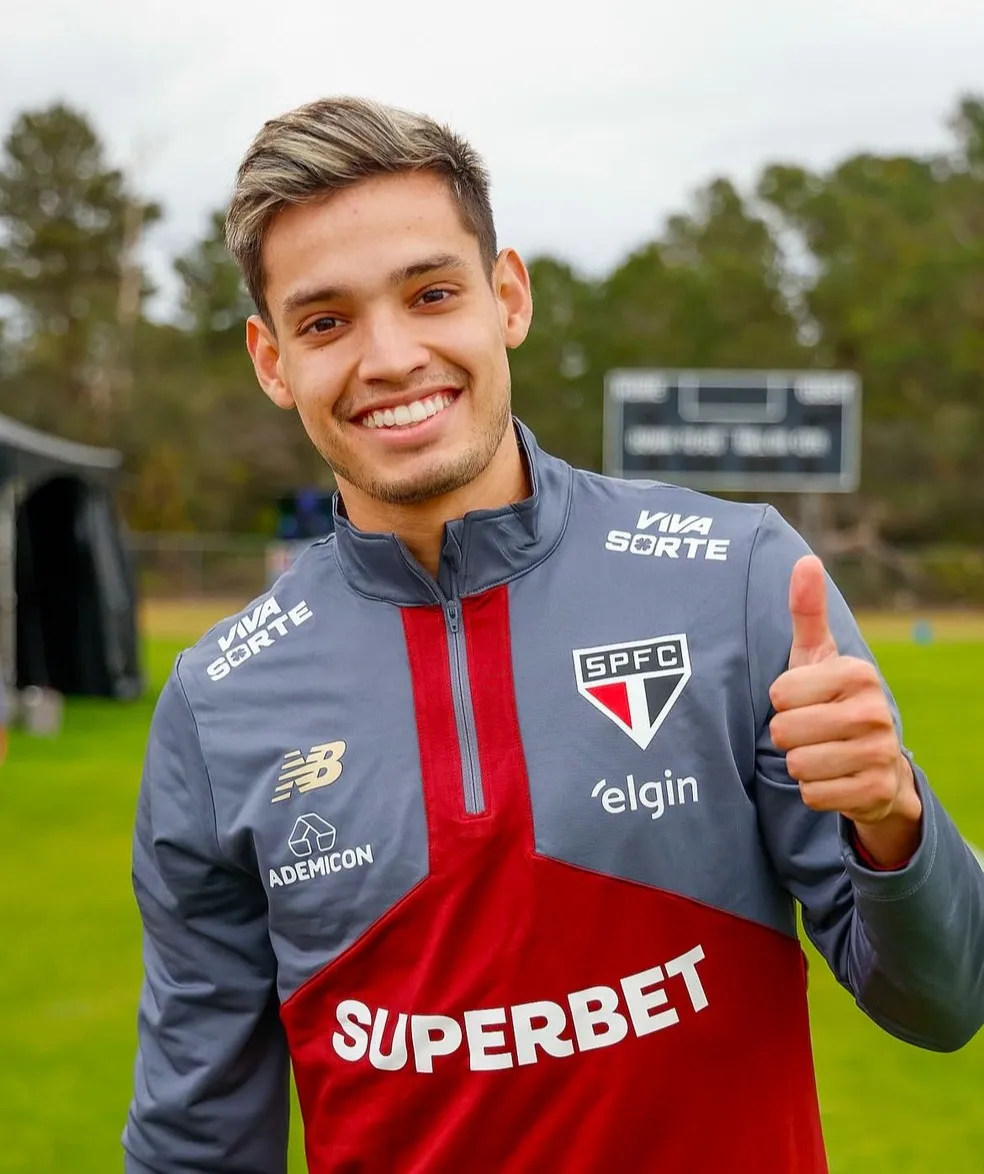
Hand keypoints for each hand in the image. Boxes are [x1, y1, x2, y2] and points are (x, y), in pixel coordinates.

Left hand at [768, 555, 921, 867]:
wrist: (875, 764)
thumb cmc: (831, 700)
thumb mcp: (817, 657)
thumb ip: (807, 612)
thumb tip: (805, 560)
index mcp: (857, 673)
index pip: (780, 693)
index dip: (781, 701)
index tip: (802, 700)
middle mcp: (874, 711)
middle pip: (785, 731)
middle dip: (787, 735)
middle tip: (810, 731)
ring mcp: (879, 753)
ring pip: (797, 764)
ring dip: (799, 763)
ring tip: (820, 753)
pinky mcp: (875, 792)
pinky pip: (813, 794)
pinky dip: (814, 790)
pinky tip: (833, 779)